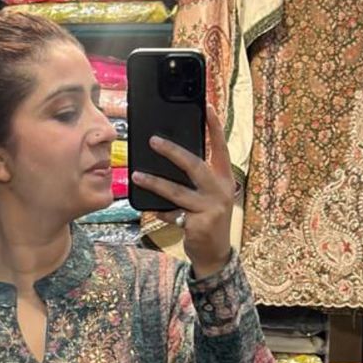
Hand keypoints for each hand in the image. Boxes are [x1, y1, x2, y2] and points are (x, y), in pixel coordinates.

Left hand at [131, 101, 235, 277]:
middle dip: (173, 152)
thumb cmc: (207, 220)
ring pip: (177, 191)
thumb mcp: (208, 196)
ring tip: (137, 175)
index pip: (221, 148)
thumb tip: (172, 158)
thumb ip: (197, 179)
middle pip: (195, 165)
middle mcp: (221, 191)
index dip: (215, 128)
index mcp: (225, 179)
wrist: (214, 254)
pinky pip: (172, 214)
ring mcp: (211, 208)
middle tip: (153, 141)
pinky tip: (148, 208)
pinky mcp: (199, 224)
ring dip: (155, 182)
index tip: (207, 107)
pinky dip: (159, 211)